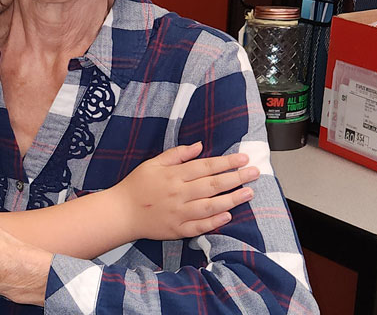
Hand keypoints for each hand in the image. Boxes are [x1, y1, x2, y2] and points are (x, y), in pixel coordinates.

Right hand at [114, 142, 257, 240]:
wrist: (121, 212)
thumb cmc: (137, 186)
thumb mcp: (153, 163)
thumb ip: (177, 154)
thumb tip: (199, 146)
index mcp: (173, 175)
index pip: (205, 166)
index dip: (226, 162)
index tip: (243, 158)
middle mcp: (178, 194)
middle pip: (212, 185)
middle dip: (236, 178)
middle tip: (255, 172)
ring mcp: (178, 213)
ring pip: (210, 206)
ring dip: (232, 199)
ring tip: (249, 193)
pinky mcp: (177, 230)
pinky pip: (200, 226)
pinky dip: (215, 221)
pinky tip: (229, 215)